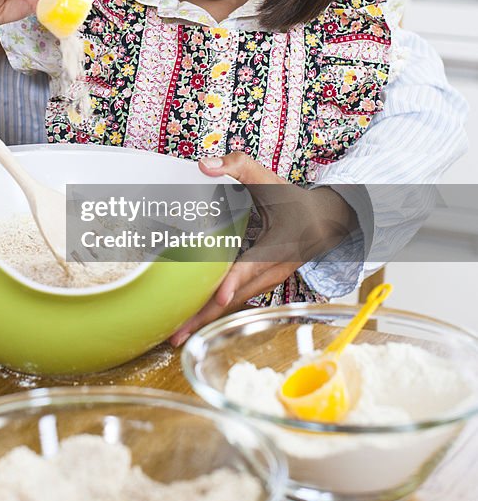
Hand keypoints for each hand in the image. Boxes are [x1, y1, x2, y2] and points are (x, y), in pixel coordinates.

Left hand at [169, 153, 356, 345]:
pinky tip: (192, 323)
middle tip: (176, 332)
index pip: (252, 265)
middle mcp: (272, 271)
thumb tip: (204, 164)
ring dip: (206, 319)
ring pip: (233, 303)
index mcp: (277, 246)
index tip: (218, 294)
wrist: (325, 223)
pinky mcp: (260, 284)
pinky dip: (214, 313)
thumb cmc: (295, 201)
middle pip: (235, 296)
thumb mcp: (270, 180)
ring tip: (176, 336)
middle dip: (206, 314)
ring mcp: (267, 281)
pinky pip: (235, 301)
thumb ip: (239, 165)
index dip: (234, 279)